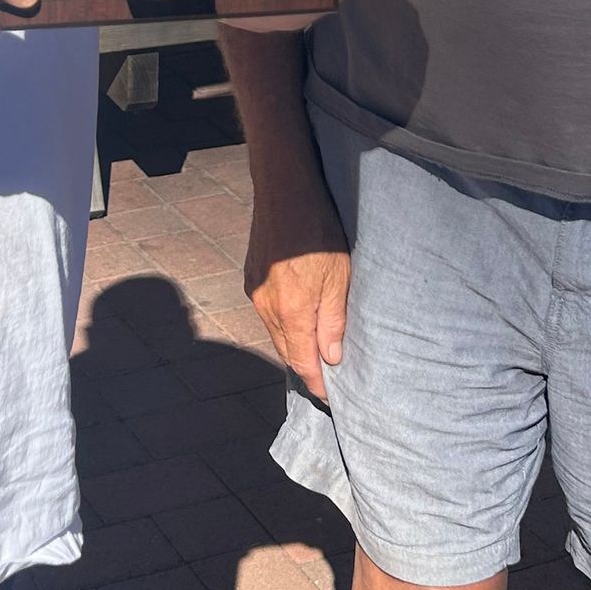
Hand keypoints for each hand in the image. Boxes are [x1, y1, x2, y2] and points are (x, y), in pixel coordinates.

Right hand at [244, 173, 350, 397]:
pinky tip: (299, 320)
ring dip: (295, 346)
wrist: (283, 191)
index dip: (317, 384)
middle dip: (306, 368)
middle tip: (327, 380)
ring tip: (316, 352)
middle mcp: (267, 308)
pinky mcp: (252, 278)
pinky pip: (268, 314)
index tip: (331, 398)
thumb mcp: (339, 276)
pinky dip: (284, 325)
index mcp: (292, 312)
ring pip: (276, 333)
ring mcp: (256, 293)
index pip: (303, 363)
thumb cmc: (318, 230)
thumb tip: (330, 357)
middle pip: (287, 351)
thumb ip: (333, 320)